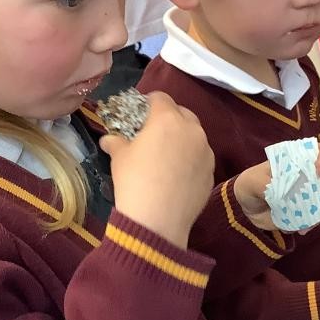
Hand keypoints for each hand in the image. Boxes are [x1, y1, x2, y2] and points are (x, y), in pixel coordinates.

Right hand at [101, 92, 213, 248]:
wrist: (158, 221)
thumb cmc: (134, 181)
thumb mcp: (119, 158)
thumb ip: (116, 142)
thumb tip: (108, 139)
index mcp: (167, 119)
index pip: (160, 98)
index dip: (149, 102)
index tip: (141, 113)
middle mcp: (192, 130)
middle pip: (182, 114)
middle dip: (169, 118)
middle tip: (154, 133)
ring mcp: (205, 151)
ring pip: (195, 136)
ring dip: (182, 139)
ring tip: (167, 155)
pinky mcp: (211, 172)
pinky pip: (200, 158)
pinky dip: (190, 160)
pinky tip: (177, 175)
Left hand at [233, 142, 319, 231]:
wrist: (246, 211)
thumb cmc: (250, 186)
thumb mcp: (251, 181)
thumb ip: (264, 183)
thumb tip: (278, 192)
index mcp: (298, 159)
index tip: (319, 169)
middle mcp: (311, 174)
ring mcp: (312, 194)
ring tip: (311, 220)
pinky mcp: (309, 212)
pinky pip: (319, 217)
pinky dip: (313, 223)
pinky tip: (301, 229)